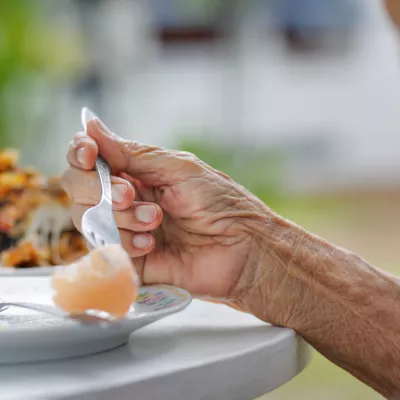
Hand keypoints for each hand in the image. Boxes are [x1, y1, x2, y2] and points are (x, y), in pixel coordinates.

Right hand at [61, 117, 277, 309]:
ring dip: (120, 217)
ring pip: (87, 217)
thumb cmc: (219, 202)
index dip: (80, 152)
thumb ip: (132, 153)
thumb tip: (90, 125)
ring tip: (156, 221)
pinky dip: (125, 242)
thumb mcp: (177, 168)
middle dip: (99, 188)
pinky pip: (104, 248)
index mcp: (138, 172)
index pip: (90, 158)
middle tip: (131, 194)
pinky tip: (152, 244)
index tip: (88, 154)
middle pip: (78, 186)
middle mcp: (126, 198)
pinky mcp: (128, 259)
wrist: (242, 248)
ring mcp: (125, 228)